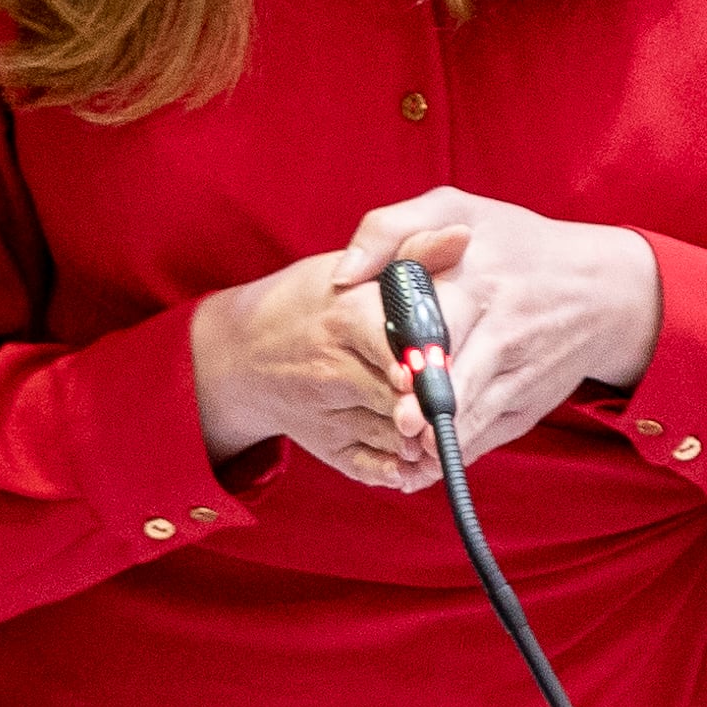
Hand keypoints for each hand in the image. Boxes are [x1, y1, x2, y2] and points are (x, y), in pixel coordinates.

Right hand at [189, 250, 440, 491]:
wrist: (242, 354)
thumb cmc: (312, 303)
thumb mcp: (359, 269)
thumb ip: (416, 253)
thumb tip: (464, 235)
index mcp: (347, 317)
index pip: (397, 346)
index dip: (428, 363)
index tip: (448, 368)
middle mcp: (334, 369)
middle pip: (401, 398)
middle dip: (434, 406)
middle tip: (460, 406)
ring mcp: (328, 414)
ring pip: (394, 435)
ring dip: (427, 440)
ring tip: (450, 430)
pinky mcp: (328, 447)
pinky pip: (372, 467)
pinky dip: (400, 470)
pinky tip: (420, 461)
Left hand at [332, 187, 661, 468]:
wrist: (604, 291)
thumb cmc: (515, 244)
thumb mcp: (457, 208)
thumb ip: (389, 229)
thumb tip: (343, 277)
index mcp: (478, 280)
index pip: (435, 319)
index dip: (410, 351)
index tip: (391, 371)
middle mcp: (503, 331)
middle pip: (456, 380)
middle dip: (424, 407)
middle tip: (397, 423)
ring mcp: (518, 376)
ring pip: (470, 419)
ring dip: (434, 441)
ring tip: (402, 452)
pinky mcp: (525, 409)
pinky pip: (483, 438)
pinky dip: (453, 453)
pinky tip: (421, 461)